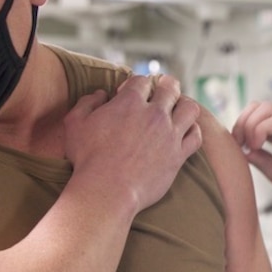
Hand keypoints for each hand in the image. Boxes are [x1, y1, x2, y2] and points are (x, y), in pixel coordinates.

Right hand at [63, 74, 202, 215]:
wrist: (106, 191)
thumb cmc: (87, 159)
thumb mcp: (74, 124)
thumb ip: (87, 103)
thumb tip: (100, 94)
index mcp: (129, 102)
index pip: (141, 81)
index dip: (136, 84)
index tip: (129, 94)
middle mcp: (154, 114)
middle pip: (170, 88)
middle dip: (166, 86)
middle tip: (162, 89)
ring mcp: (169, 134)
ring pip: (190, 108)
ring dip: (184, 105)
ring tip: (177, 110)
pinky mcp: (178, 155)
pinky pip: (196, 136)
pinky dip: (192, 130)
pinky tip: (183, 133)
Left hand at [231, 102, 271, 209]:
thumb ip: (258, 158)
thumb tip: (239, 149)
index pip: (255, 113)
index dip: (241, 125)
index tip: (237, 145)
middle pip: (257, 106)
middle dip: (242, 122)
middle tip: (241, 143)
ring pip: (266, 108)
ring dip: (250, 124)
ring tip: (251, 145)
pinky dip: (260, 130)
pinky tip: (257, 146)